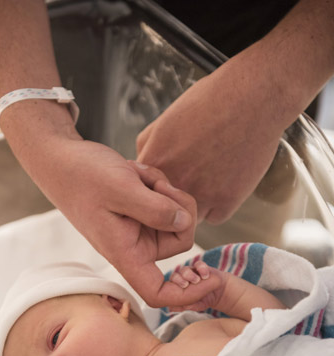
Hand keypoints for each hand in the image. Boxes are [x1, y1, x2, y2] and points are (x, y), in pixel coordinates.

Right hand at [28, 135, 213, 306]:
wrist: (64, 161)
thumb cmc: (83, 176)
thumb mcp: (121, 188)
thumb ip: (155, 209)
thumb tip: (184, 223)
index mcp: (126, 254)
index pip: (159, 293)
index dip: (190, 293)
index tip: (214, 277)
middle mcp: (136, 247)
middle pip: (182, 241)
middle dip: (178, 207)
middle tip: (156, 185)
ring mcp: (141, 230)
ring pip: (178, 218)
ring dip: (166, 192)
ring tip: (139, 177)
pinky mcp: (144, 214)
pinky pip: (168, 202)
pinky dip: (159, 185)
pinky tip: (138, 176)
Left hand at [137, 58, 283, 223]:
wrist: (253, 98)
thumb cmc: (211, 101)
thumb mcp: (166, 118)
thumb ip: (149, 145)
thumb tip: (143, 164)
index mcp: (155, 161)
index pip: (143, 191)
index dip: (155, 185)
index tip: (169, 173)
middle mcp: (174, 182)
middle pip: (165, 206)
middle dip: (174, 196)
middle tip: (193, 173)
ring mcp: (200, 195)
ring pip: (189, 216)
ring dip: (195, 203)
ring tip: (209, 177)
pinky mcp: (225, 202)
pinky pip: (214, 216)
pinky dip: (219, 204)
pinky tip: (224, 180)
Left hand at [168, 259, 226, 311]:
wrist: (218, 293)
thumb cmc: (204, 300)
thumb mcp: (198, 306)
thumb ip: (189, 307)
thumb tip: (177, 308)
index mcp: (178, 288)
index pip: (170, 286)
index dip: (172, 287)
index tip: (178, 291)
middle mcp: (182, 278)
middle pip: (175, 276)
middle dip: (179, 280)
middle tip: (185, 285)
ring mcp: (191, 272)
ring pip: (185, 269)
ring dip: (190, 275)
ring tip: (197, 280)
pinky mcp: (201, 267)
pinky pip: (199, 264)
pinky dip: (202, 268)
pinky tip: (206, 276)